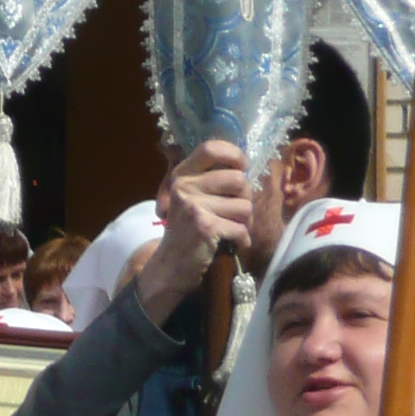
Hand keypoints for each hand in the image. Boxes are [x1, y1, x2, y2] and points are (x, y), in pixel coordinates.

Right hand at [135, 142, 256, 325]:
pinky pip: (242, 228)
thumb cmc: (187, 231)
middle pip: (238, 180)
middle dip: (244, 199)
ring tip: (227, 230)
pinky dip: (241, 240)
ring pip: (245, 206)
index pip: (211, 148)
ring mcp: (193, 207)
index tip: (240, 168)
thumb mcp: (190, 199)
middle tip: (232, 213)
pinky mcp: (205, 226)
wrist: (169, 267)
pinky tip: (230, 243)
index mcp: (181, 176)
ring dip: (243, 222)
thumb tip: (245, 165)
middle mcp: (184, 187)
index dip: (234, 155)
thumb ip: (209, 179)